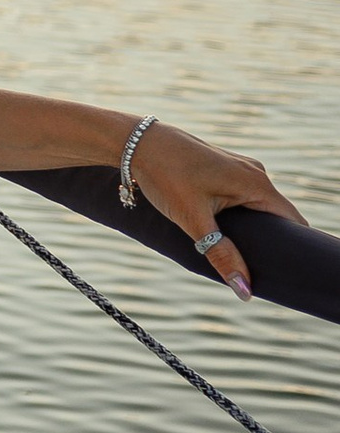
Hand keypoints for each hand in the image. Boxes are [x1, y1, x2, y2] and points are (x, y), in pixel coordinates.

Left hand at [127, 123, 301, 296]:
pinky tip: (226, 235)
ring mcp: (240, 170)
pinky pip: (244, 198)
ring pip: (259, 207)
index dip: (294, 248)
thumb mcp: (193, 220)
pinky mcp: (225, 170)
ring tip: (242, 257)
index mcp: (256, 183)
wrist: (138, 143)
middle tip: (259, 273)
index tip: (286, 273)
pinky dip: (240, 217)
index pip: (293, 222)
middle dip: (271, 244)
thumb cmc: (165, 176)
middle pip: (278, 217)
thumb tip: (245, 289)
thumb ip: (220, 254)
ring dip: (253, 231)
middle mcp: (255, 174)